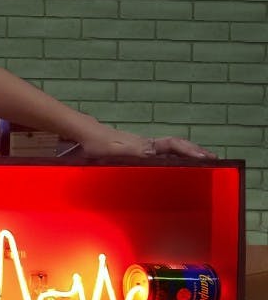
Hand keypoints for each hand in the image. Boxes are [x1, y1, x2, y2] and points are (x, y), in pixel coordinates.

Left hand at [78, 127, 216, 159]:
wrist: (85, 134)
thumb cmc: (97, 143)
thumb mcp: (113, 151)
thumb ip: (130, 153)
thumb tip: (150, 153)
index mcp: (144, 146)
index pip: (172, 145)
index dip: (189, 151)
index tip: (205, 157)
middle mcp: (147, 146)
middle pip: (177, 147)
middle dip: (195, 153)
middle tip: (214, 161)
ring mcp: (142, 148)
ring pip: (170, 150)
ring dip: (187, 155)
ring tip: (204, 163)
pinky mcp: (136, 151)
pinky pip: (160, 153)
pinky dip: (173, 157)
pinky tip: (176, 165)